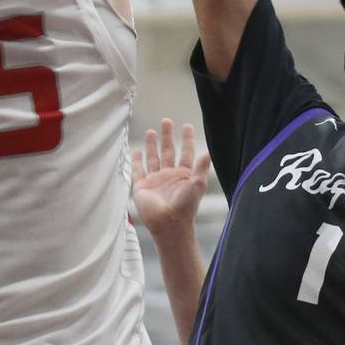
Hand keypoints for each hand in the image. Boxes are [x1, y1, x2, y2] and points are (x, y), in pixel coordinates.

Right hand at [132, 119, 210, 236]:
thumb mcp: (197, 185)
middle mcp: (170, 175)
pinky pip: (138, 170)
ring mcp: (155, 180)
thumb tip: (208, 152)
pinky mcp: (142, 187)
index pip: (186, 152)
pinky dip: (137, 161)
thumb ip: (201, 168)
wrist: (169, 224)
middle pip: (168, 151)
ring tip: (150, 131)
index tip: (186, 126)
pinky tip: (136, 151)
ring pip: (153, 158)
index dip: (187, 139)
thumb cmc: (185, 207)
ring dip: (151, 145)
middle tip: (166, 121)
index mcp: (184, 175)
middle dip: (167, 136)